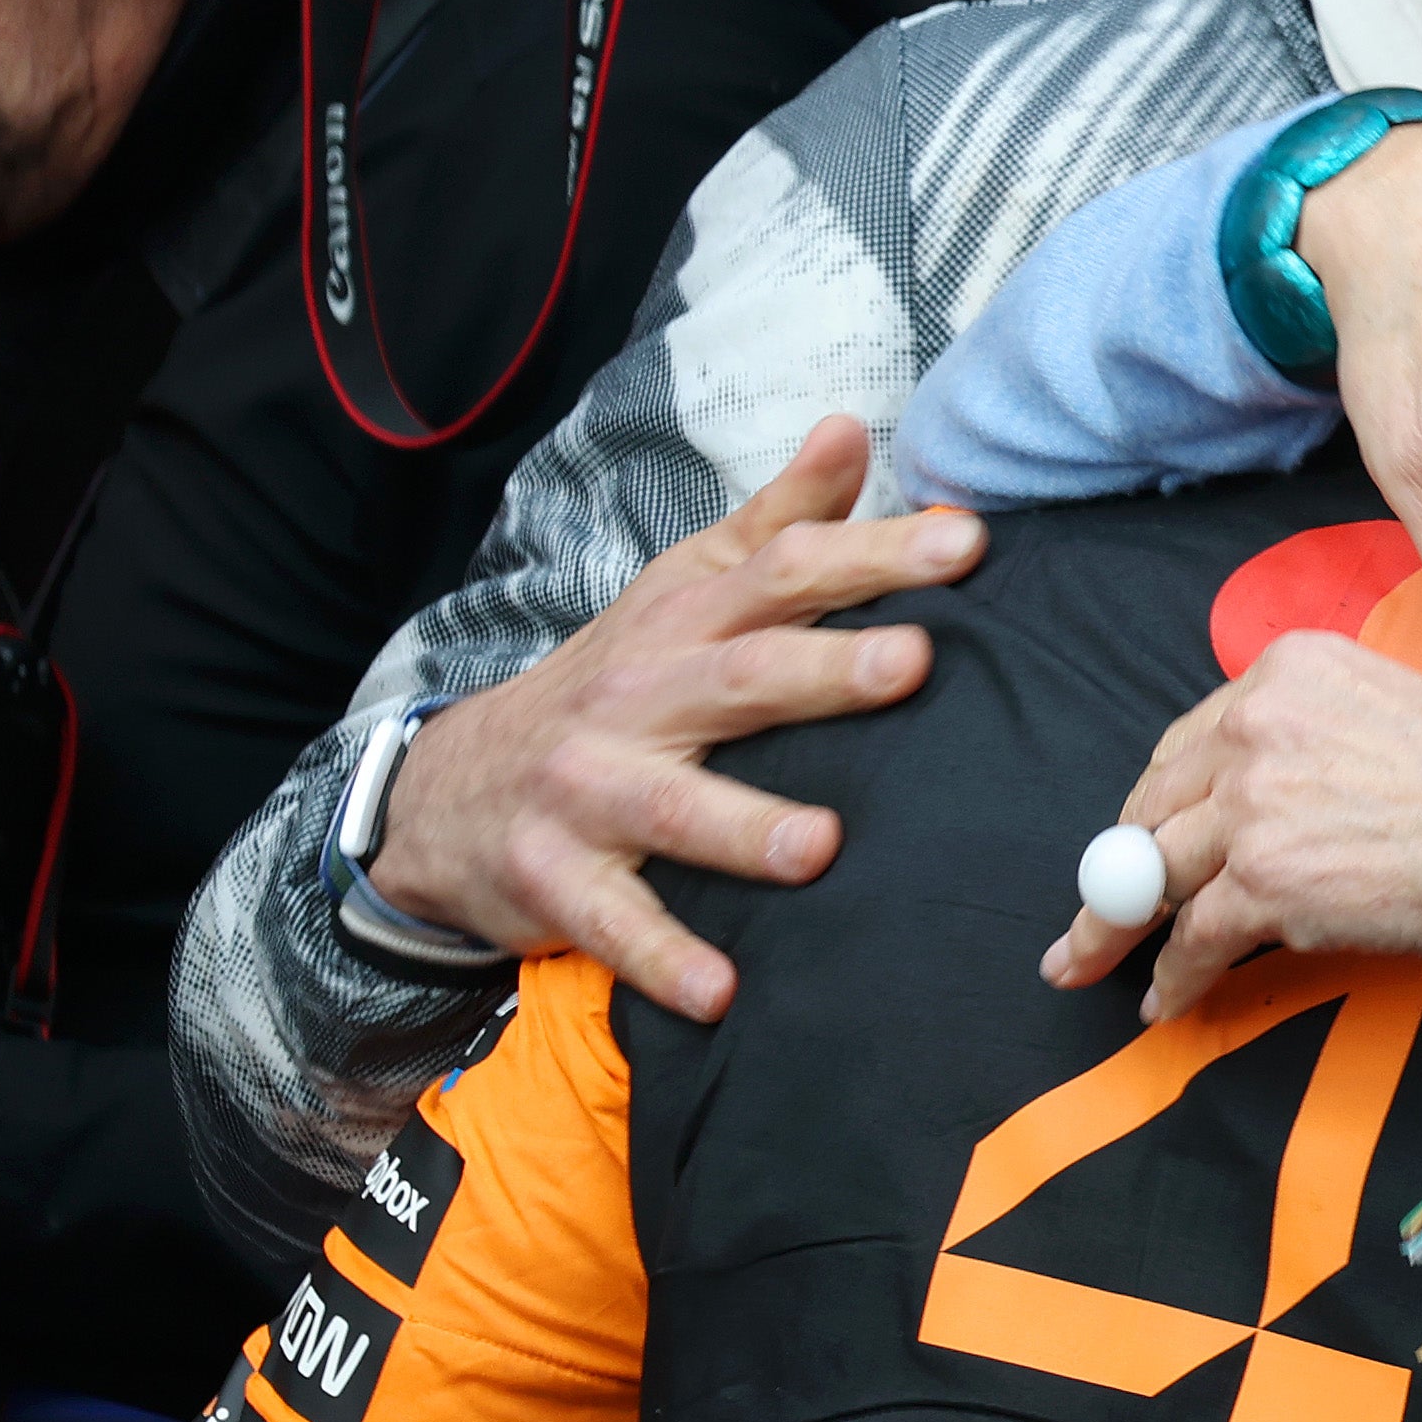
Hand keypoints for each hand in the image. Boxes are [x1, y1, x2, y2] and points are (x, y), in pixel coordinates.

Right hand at [371, 418, 980, 1020]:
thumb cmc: (618, 679)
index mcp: (686, 619)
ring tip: (818, 846)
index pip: (788, 570)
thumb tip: (851, 430)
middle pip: (740, 675)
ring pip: (670, 807)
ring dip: (743, 827)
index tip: (968, 541)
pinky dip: (663, 959)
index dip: (875, 551)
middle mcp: (640, 694)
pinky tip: (722, 992)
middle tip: (912, 666)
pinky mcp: (554, 877)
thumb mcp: (684, 587)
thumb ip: (778, 517)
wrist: (453, 786)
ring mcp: (589, 788)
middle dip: (825, 669)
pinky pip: (613, 922)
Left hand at [1038, 633, 1421, 1017]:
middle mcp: (1258, 723)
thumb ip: (1321, 741)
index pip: (1193, 738)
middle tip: (1090, 910)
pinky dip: (1171, 977)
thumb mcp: (1400, 714)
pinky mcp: (1263, 882)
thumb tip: (1281, 805)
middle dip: (1117, 864)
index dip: (1162, 799)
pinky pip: (1193, 937)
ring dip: (1114, 929)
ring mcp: (1254, 803)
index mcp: (1292, 668)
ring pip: (1154, 874)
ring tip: (1087, 964)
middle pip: (1154, 805)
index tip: (1143, 834)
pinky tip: (1163, 999)